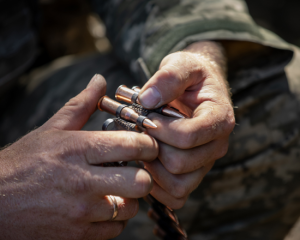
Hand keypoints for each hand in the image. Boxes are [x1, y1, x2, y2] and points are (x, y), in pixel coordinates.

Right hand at [0, 75, 157, 239]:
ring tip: (118, 188)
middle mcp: (82, 182)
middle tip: (136, 169)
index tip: (147, 146)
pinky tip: (104, 206)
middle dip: (144, 174)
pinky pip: (116, 229)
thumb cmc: (24, 163)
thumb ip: (81, 105)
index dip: (148, 144)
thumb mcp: (51, 129)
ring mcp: (81, 212)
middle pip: (141, 182)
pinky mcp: (78, 236)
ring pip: (131, 208)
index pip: (132, 145)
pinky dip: (115, 218)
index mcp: (78, 150)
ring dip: (130, 198)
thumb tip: (100, 81)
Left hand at [138, 41, 234, 208]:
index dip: (160, 130)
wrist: (198, 88)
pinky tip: (147, 164)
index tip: (145, 117)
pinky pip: (176, 195)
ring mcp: (205, 163)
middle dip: (153, 147)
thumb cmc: (191, 76)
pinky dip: (157, 187)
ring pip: (178, 185)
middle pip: (180, 163)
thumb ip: (168, 77)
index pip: (188, 136)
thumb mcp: (181, 64)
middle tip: (141, 132)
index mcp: (219, 119)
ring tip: (142, 147)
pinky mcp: (194, 174)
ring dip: (152, 169)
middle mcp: (216, 146)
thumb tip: (147, 101)